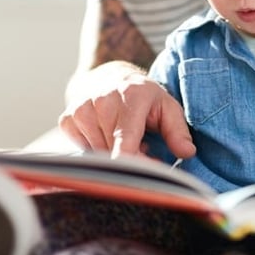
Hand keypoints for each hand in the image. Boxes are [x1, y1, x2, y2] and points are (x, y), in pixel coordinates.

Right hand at [58, 64, 195, 158]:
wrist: (108, 77)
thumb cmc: (143, 96)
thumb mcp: (167, 106)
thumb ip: (177, 130)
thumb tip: (186, 153)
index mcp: (131, 96)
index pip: (126, 142)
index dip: (136, 165)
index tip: (146, 178)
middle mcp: (102, 100)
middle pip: (114, 153)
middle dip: (131, 159)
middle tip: (143, 146)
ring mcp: (81, 109)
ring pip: (99, 154)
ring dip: (114, 153)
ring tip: (125, 137)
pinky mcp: (67, 119)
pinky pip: (83, 150)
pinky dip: (97, 149)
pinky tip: (106, 134)